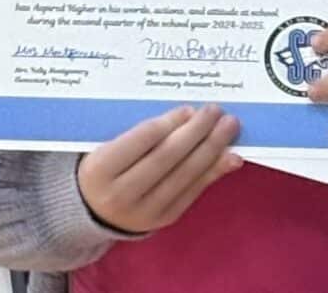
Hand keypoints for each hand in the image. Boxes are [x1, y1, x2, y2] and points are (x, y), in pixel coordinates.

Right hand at [76, 105, 241, 232]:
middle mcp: (121, 194)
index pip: (141, 140)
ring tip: (229, 127)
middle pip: (166, 158)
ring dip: (211, 149)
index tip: (189, 109)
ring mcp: (145, 211)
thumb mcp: (108, 145)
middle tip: (216, 111)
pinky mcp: (165, 219)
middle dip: (195, 132)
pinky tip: (231, 157)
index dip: (169, 123)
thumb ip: (140, 132)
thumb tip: (188, 116)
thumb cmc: (106, 166)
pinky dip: (214, 172)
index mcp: (100, 169)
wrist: (96, 210)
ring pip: (184, 176)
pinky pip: (193, 192)